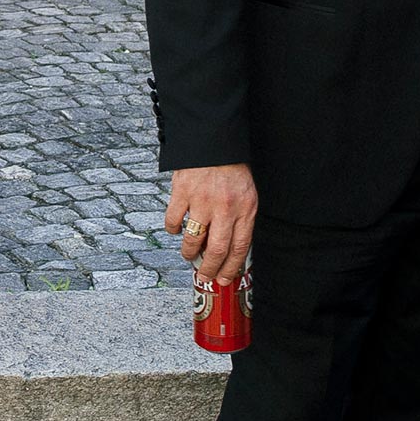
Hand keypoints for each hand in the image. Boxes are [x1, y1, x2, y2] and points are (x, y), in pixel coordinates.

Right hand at [166, 164, 257, 284]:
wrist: (214, 141)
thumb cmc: (231, 170)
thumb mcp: (246, 196)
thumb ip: (240, 220)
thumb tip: (229, 250)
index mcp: (244, 209)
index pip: (240, 248)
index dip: (231, 267)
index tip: (224, 279)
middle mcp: (225, 208)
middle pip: (217, 250)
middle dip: (210, 268)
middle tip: (204, 275)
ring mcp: (202, 201)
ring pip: (193, 239)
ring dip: (189, 252)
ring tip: (189, 255)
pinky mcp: (183, 193)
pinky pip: (174, 221)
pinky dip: (173, 230)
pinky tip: (176, 230)